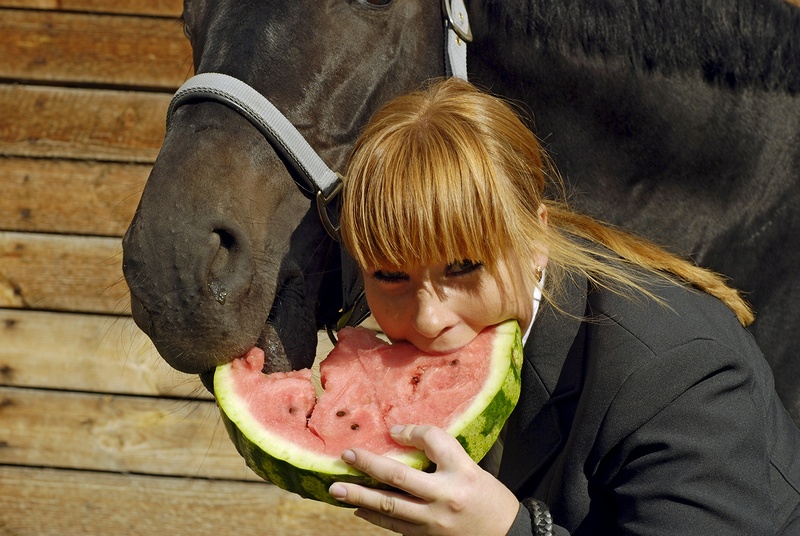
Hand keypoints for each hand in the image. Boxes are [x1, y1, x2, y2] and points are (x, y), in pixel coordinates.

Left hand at [328, 424, 519, 535]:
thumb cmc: (488, 498)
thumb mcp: (470, 467)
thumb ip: (439, 451)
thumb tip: (398, 435)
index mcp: (462, 470)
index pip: (433, 440)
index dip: (412, 432)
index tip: (393, 431)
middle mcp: (446, 497)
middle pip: (399, 478)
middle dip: (369, 466)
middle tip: (347, 456)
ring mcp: (434, 522)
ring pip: (389, 507)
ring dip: (360, 497)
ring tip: (337, 489)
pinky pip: (395, 526)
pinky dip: (374, 517)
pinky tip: (358, 509)